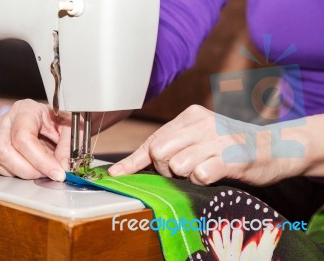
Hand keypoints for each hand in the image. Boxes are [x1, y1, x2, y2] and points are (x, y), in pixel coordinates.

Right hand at [0, 99, 71, 180]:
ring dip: (16, 172)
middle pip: (3, 149)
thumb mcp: (73, 130)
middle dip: (28, 170)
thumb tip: (62, 167)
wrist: (56, 123)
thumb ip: (68, 147)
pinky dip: (4, 172)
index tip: (57, 173)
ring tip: (37, 171)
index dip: (40, 160)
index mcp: (27, 109)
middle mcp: (7, 119)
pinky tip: (22, 169)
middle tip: (47, 175)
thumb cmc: (62, 123)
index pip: (23, 137)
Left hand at [108, 105, 312, 184]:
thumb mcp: (198, 138)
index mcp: (190, 116)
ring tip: (202, 169)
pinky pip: (200, 175)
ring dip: (185, 176)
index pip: (152, 140)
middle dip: (164, 169)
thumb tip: (132, 165)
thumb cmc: (229, 146)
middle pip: (159, 152)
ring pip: (177, 166)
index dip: (133, 161)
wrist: (275, 147)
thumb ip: (170, 146)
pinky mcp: (232, 157)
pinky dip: (202, 181)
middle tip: (182, 170)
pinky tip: (214, 174)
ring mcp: (218, 139)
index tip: (117, 174)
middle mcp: (202, 123)